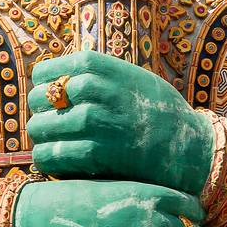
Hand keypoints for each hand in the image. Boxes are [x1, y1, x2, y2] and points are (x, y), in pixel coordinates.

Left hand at [27, 50, 213, 195]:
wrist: (186, 144)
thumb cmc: (156, 109)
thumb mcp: (129, 76)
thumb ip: (97, 75)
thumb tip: (59, 79)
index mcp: (101, 67)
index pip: (48, 71)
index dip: (42, 84)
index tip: (48, 93)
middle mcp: (95, 90)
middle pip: (41, 98)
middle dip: (39, 111)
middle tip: (47, 120)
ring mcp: (95, 122)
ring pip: (42, 127)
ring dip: (41, 136)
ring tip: (50, 140)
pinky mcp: (97, 153)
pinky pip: (53, 156)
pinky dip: (48, 158)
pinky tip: (55, 159)